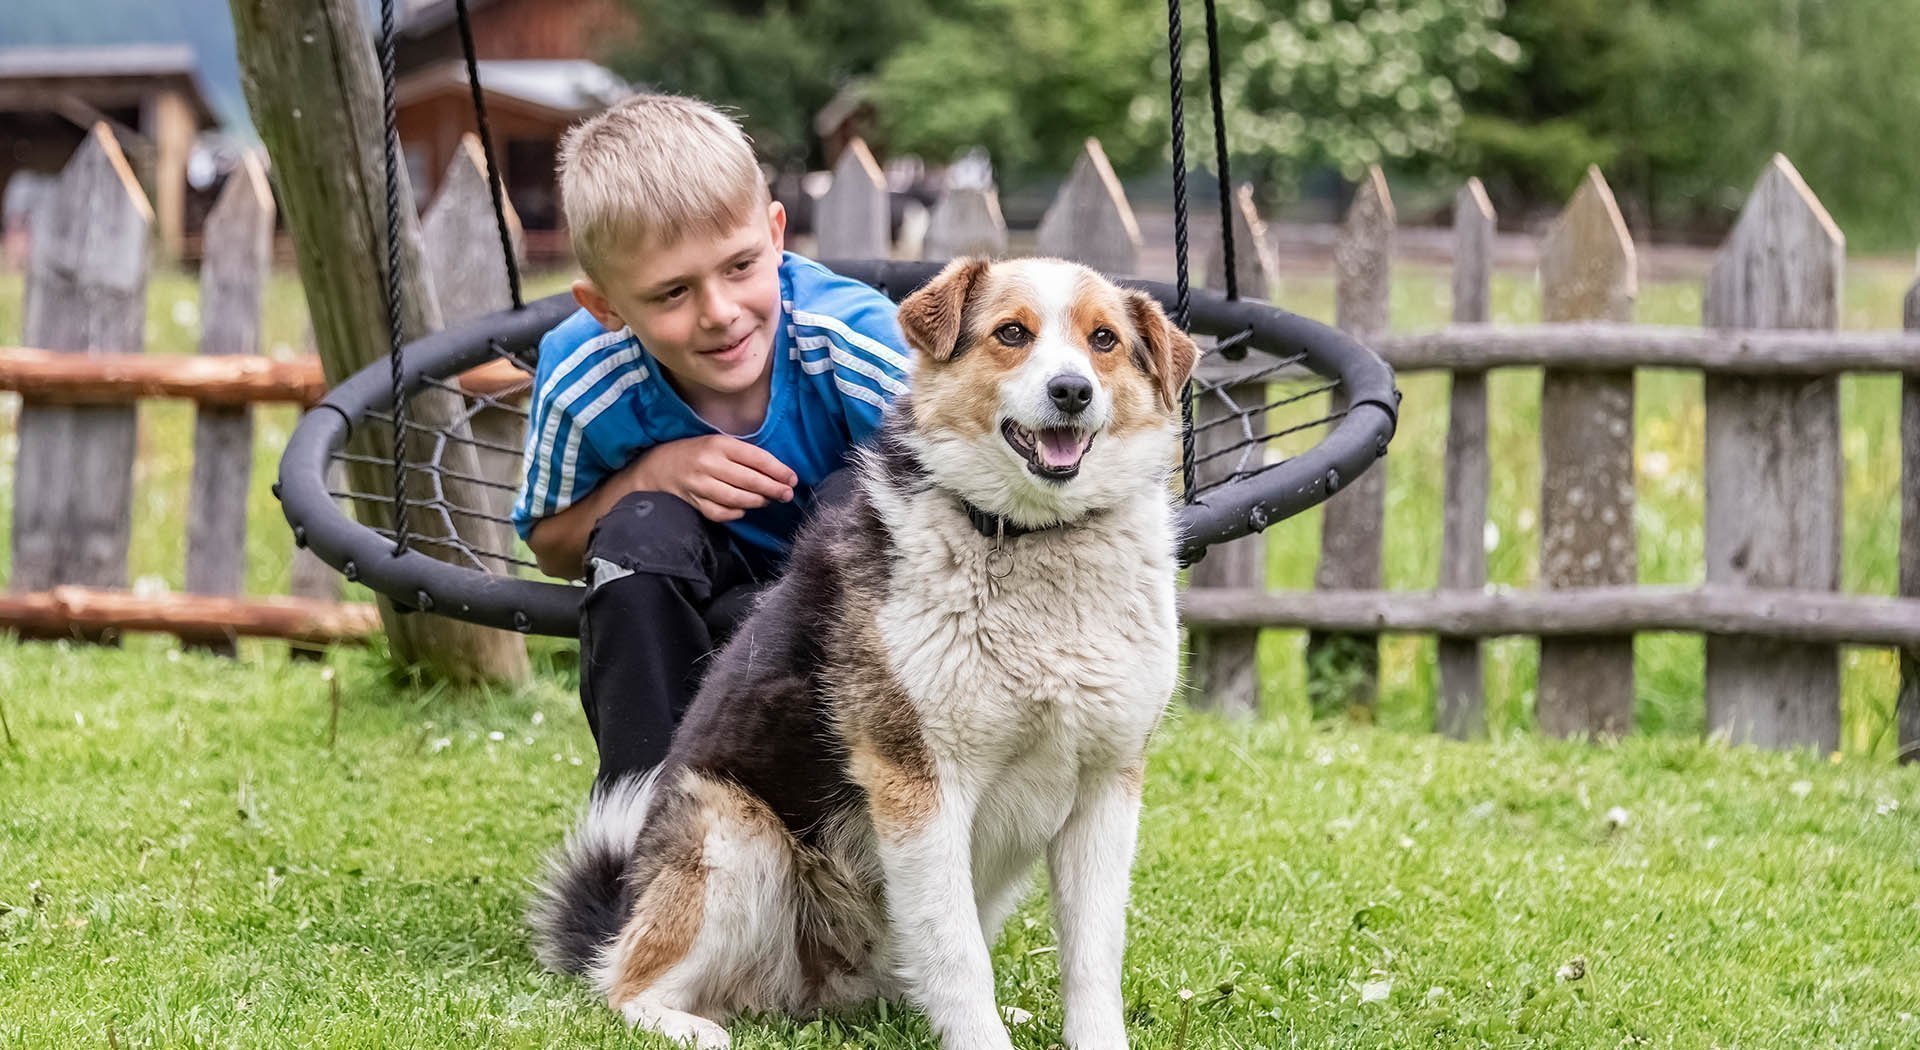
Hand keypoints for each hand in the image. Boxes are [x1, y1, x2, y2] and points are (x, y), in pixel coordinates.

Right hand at [630, 435, 796, 522]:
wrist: (658, 466)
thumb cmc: (697, 453)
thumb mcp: (720, 444)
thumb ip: (746, 456)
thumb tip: (779, 474)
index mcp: (718, 444)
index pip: (756, 458)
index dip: (778, 470)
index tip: (792, 479)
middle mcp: (708, 464)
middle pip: (749, 480)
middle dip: (773, 489)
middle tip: (787, 495)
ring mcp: (699, 485)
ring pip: (736, 498)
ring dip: (757, 502)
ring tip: (768, 500)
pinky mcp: (693, 502)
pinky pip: (721, 513)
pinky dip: (736, 513)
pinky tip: (744, 508)